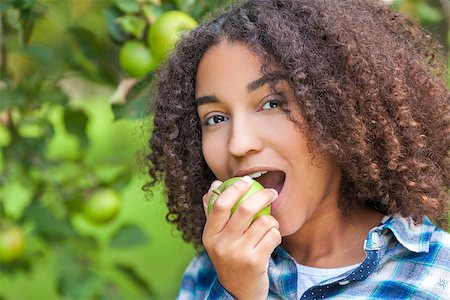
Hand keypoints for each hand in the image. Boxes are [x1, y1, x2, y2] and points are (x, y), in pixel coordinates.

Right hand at [202, 176, 280, 299]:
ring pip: (263, 222)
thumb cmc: (230, 259)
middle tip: (271, 192)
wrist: (238, 292)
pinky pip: (273, 235)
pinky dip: (276, 234)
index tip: (246, 180)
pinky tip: (271, 239)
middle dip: (263, 196)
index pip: (219, 205)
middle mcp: (221, 245)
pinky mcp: (255, 262)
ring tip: (269, 226)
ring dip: (271, 220)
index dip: (234, 189)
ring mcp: (238, 254)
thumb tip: (216, 184)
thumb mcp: (217, 239)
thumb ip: (216, 213)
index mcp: (209, 236)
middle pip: (245, 210)